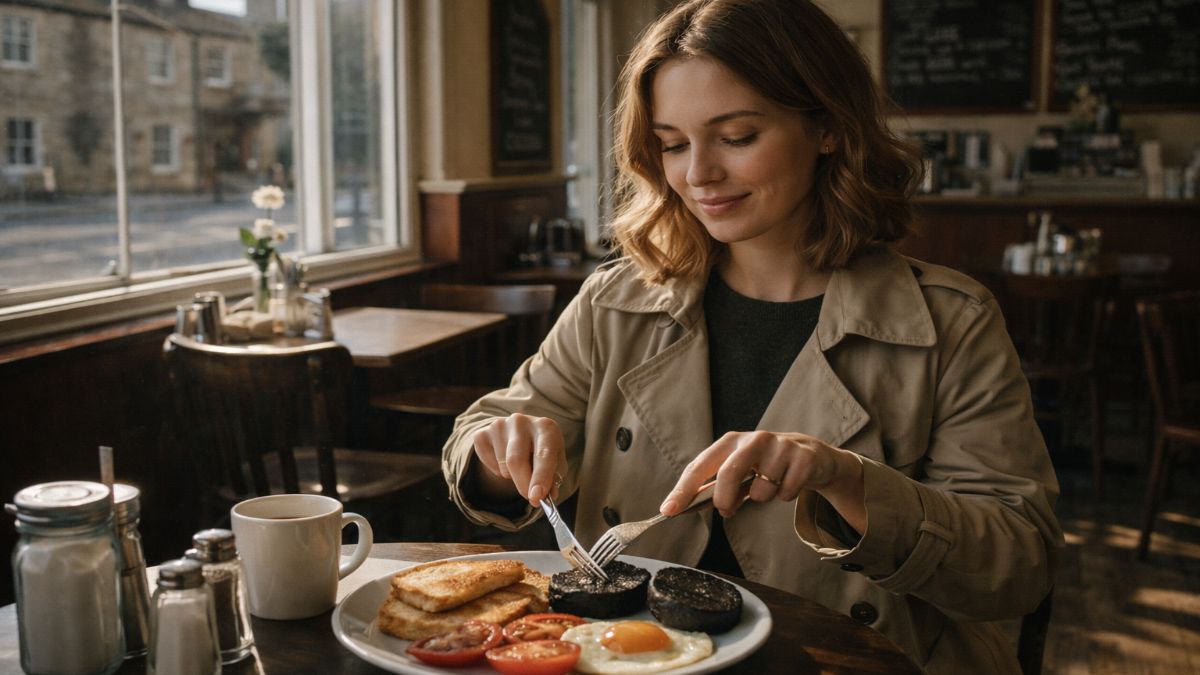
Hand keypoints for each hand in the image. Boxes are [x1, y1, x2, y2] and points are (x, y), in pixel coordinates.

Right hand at [472, 413, 566, 504]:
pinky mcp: (482, 433)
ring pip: (503, 465)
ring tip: (519, 467)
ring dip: (512, 477)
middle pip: (516, 460)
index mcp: (545, 426)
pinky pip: (488, 462)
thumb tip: (544, 497)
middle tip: (530, 499)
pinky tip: (504, 461)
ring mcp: (500, 425)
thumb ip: (553, 479)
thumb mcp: (555, 462)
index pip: (543, 454)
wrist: (519, 433)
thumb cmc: (542, 450)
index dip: (540, 477)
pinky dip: (497, 471)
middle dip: (523, 484)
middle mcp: (522, 421)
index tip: (536, 497)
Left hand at [659, 431, 864, 529]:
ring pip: (761, 489)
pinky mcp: (802, 458)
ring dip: (762, 498)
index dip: (683, 489)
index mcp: (731, 441)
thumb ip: (713, 487)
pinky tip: (789, 484)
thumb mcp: (739, 470)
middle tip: (726, 511)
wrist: (811, 455)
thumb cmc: (765, 466)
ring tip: (770, 486)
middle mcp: (754, 439)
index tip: (668, 510)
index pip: (700, 466)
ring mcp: (780, 446)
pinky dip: (785, 496)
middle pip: (729, 473)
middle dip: (724, 499)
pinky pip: (785, 493)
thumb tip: (682, 507)